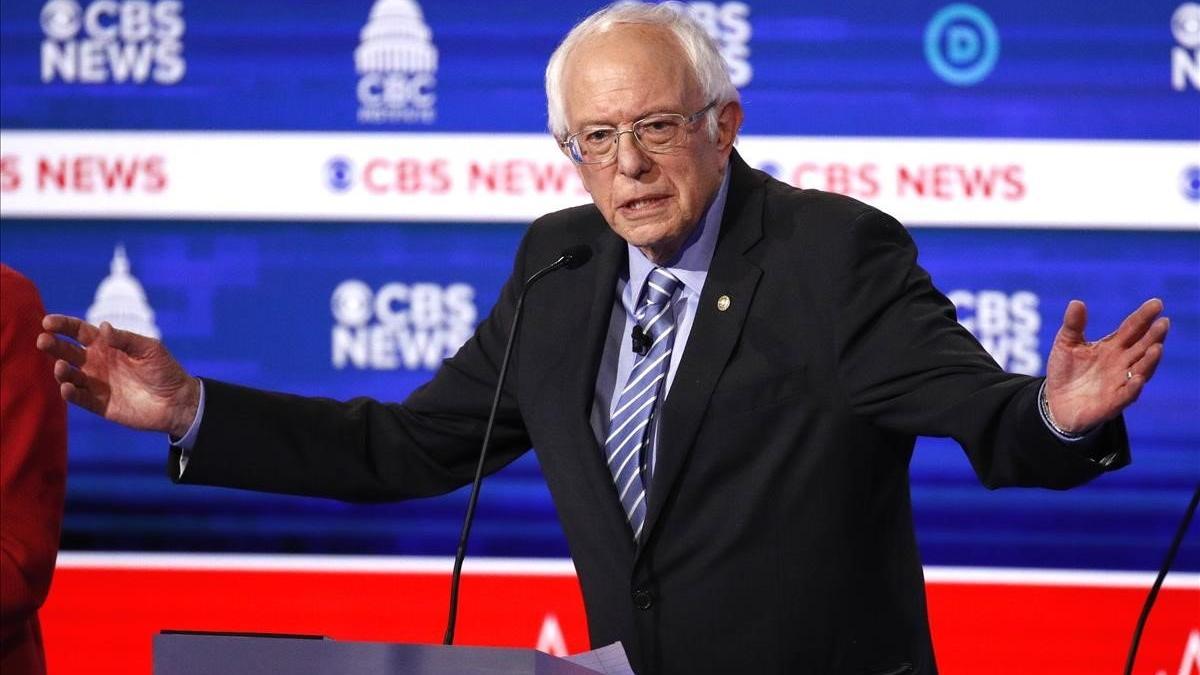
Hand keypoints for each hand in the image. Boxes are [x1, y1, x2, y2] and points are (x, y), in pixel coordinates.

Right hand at [36, 315, 200, 437]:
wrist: (177, 400)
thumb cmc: (164, 370)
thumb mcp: (149, 349)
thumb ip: (125, 339)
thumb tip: (102, 327)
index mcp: (107, 345)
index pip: (79, 332)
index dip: (63, 326)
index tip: (47, 322)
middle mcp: (96, 363)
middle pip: (68, 352)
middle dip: (54, 346)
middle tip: (43, 341)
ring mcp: (96, 384)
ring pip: (70, 376)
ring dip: (62, 371)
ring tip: (61, 367)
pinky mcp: (99, 404)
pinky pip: (80, 398)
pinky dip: (71, 393)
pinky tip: (67, 388)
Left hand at [1044, 299, 1167, 433]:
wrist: (1056, 402)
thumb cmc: (1066, 370)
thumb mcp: (1066, 344)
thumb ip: (1073, 325)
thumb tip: (1076, 302)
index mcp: (1113, 346)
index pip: (1132, 329)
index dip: (1144, 317)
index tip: (1156, 303)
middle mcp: (1122, 363)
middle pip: (1142, 347)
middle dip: (1154, 336)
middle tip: (1163, 323)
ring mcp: (1120, 382)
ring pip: (1141, 370)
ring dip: (1149, 361)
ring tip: (1157, 348)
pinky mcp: (1113, 403)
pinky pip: (1126, 395)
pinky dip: (1133, 387)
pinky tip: (1138, 378)